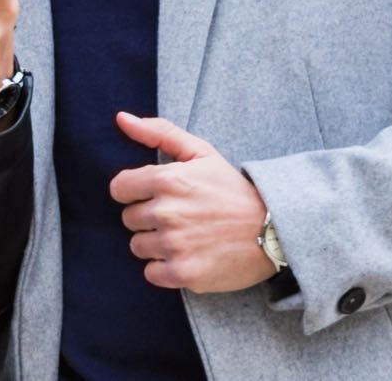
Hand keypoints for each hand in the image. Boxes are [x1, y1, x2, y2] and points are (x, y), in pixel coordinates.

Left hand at [109, 112, 274, 293]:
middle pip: (129, 219)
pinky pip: (151, 273)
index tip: (152, 194)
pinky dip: (164, 268)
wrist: (272, 229)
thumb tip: (121, 118)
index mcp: (167, 179)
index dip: (134, 191)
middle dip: (148, 217)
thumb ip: (158, 132)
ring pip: (138, 246)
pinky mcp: (184, 273)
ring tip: (184, 236)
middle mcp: (167, 212)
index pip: (119, 188)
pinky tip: (186, 256)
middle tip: (178, 216)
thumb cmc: (231, 188)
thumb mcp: (200, 152)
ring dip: (155, 243)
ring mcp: (175, 245)